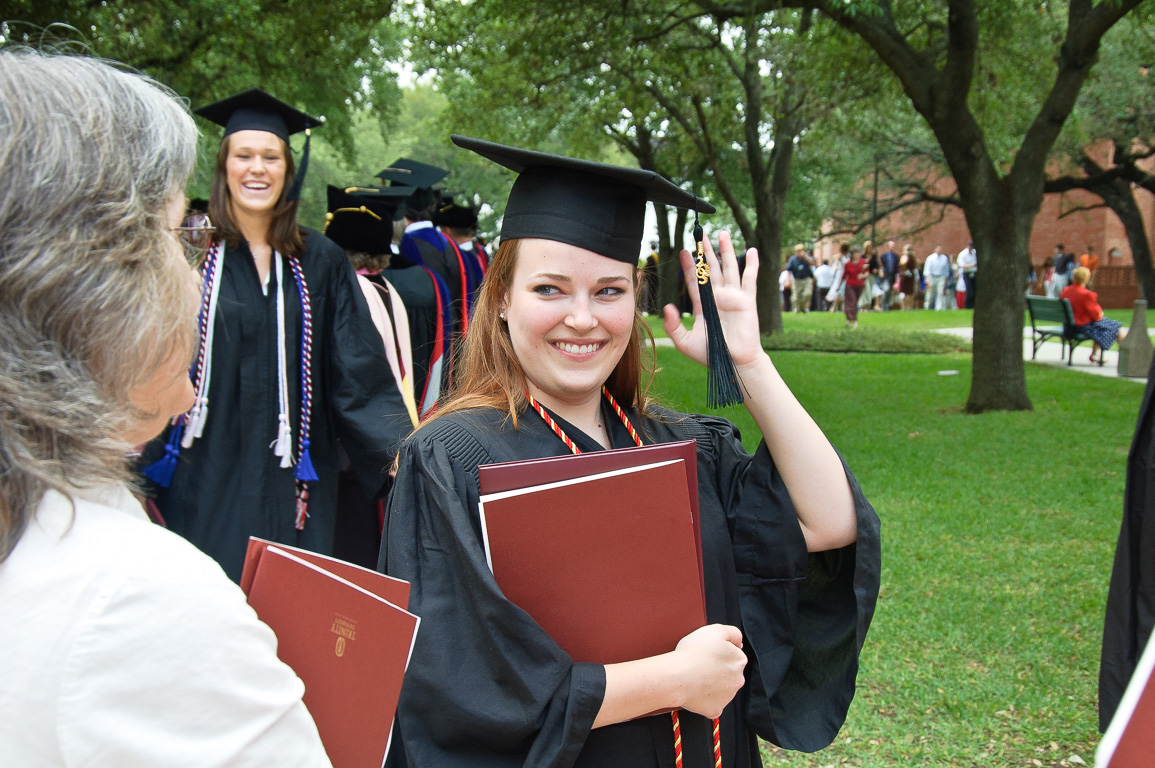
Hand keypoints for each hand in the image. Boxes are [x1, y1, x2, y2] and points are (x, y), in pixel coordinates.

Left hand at [662, 231, 764, 369]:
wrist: (733, 364)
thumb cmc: (710, 355)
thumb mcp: (685, 342)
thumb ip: (673, 326)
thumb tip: (666, 306)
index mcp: (703, 305)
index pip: (694, 280)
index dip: (689, 265)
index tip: (683, 251)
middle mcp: (717, 297)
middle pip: (710, 268)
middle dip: (706, 251)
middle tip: (700, 234)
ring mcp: (732, 297)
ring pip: (728, 268)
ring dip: (726, 251)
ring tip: (722, 233)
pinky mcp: (747, 301)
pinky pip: (749, 279)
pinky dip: (751, 264)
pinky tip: (750, 250)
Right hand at [669, 624, 745, 718]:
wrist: (677, 676)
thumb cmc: (693, 653)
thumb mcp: (716, 630)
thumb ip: (733, 633)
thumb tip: (739, 642)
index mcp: (739, 660)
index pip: (733, 655)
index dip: (719, 652)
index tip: (707, 652)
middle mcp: (738, 680)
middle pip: (729, 673)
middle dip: (717, 669)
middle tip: (700, 664)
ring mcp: (727, 697)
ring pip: (721, 689)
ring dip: (711, 684)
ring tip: (695, 676)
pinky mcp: (716, 709)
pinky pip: (712, 704)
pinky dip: (704, 699)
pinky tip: (695, 690)